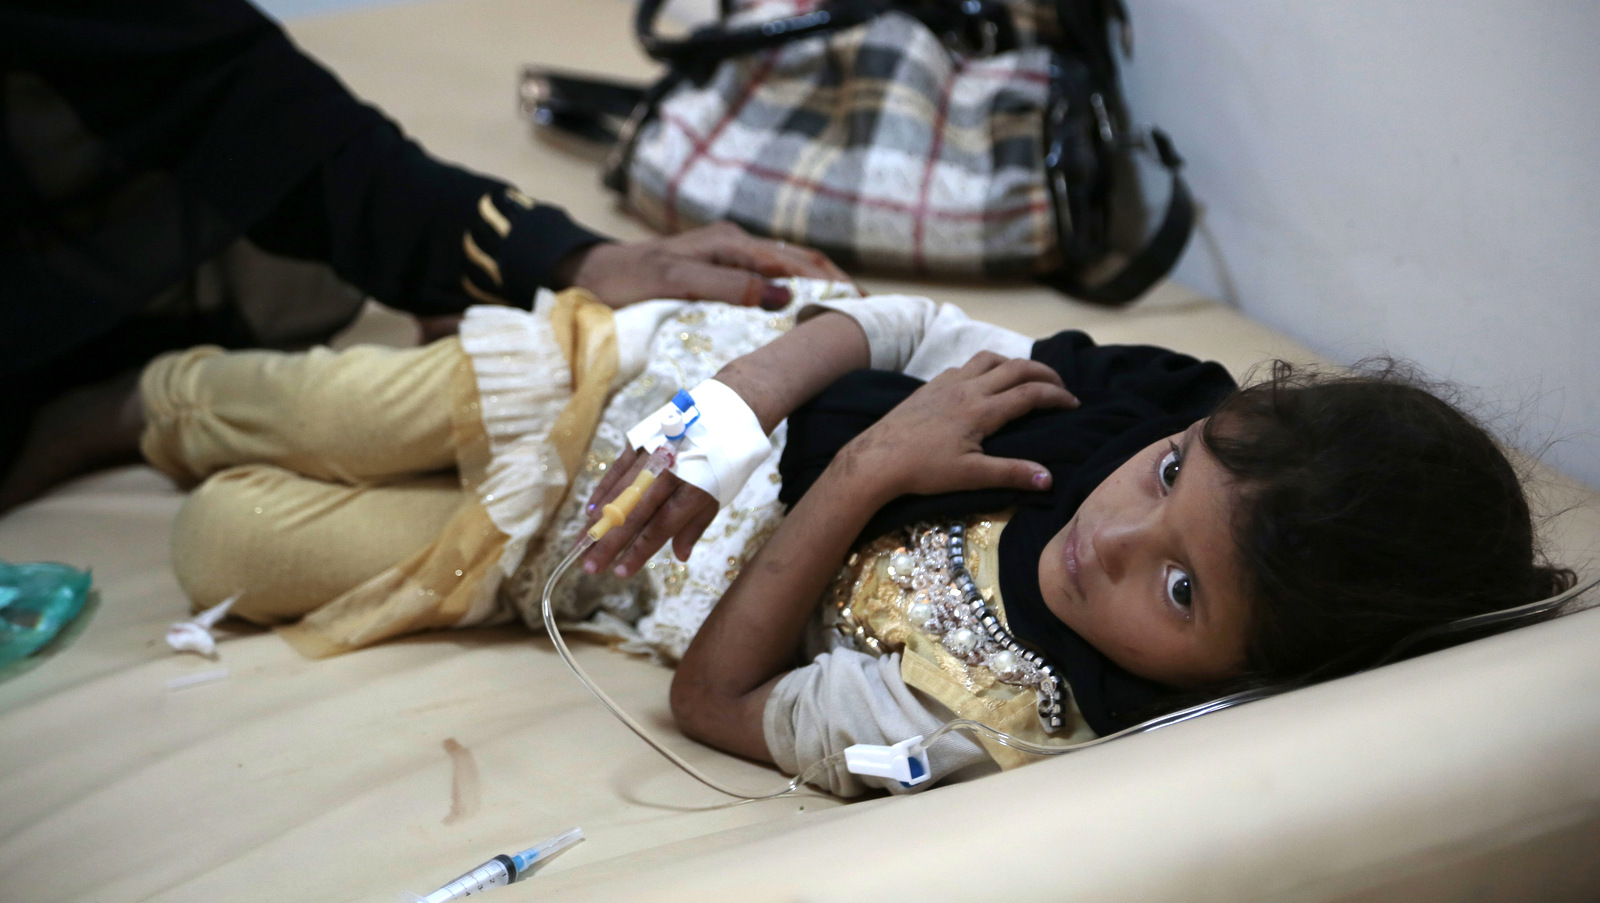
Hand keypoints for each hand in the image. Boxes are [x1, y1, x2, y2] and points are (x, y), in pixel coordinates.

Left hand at [559, 222, 850, 310]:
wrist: (592, 273)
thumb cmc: (630, 281)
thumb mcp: (678, 282)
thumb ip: (730, 286)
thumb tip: (785, 294)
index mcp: (730, 243)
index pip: (793, 263)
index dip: (828, 283)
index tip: (858, 303)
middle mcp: (735, 243)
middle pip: (797, 259)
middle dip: (833, 280)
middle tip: (865, 308)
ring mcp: (728, 254)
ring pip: (785, 266)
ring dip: (817, 284)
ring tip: (847, 307)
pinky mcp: (720, 268)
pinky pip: (768, 275)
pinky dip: (794, 287)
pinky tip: (805, 305)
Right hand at [579, 446, 718, 577]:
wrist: (722, 418)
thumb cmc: (720, 465)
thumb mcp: (716, 497)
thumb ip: (694, 528)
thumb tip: (680, 558)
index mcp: (692, 492)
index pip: (659, 528)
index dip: (638, 552)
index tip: (620, 572)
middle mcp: (668, 475)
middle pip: (633, 514)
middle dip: (609, 543)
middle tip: (589, 565)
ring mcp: (650, 458)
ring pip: (618, 494)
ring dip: (597, 521)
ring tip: (582, 543)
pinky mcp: (639, 443)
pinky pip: (615, 471)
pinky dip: (601, 492)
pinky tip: (589, 512)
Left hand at [838, 352, 1079, 502]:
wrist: (876, 459)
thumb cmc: (923, 470)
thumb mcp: (970, 476)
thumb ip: (1011, 474)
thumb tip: (1049, 479)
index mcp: (982, 410)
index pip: (1030, 394)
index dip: (1057, 395)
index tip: (1074, 403)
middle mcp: (968, 388)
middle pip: (1016, 367)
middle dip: (1044, 373)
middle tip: (1060, 386)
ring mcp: (947, 383)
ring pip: (988, 358)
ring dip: (1013, 363)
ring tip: (1026, 377)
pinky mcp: (930, 385)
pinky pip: (964, 365)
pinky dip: (984, 367)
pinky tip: (982, 382)